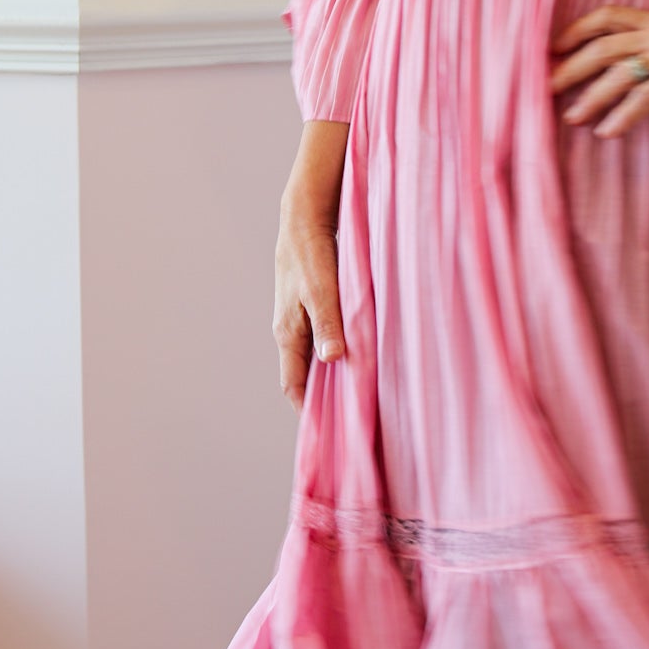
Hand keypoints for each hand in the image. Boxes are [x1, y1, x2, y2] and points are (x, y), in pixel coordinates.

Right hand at [273, 209, 347, 412]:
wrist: (304, 217)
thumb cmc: (310, 253)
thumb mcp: (322, 291)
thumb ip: (328, 325)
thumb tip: (333, 360)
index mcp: (287, 333)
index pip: (293, 385)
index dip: (306, 409)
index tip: (326, 431)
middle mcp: (291, 330)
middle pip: (304, 374)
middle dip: (323, 397)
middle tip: (350, 417)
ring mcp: (302, 317)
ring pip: (316, 355)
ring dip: (333, 373)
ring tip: (359, 392)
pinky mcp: (315, 304)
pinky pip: (325, 337)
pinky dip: (339, 349)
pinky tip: (360, 352)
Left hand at [549, 0, 648, 138]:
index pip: (607, 16)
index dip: (576, 30)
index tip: (554, 48)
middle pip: (601, 46)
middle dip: (569, 68)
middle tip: (545, 88)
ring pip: (617, 73)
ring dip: (590, 98)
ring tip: (572, 118)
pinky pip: (645, 98)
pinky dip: (623, 116)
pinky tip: (609, 132)